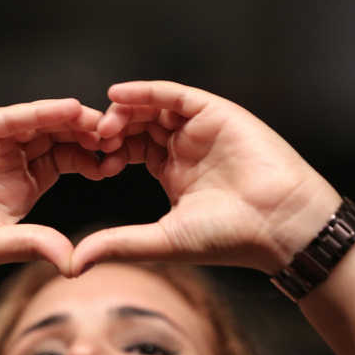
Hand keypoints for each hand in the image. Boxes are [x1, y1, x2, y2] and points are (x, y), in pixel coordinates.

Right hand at [0, 99, 114, 275]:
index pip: (71, 163)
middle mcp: (15, 160)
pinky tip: (67, 110)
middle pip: (63, 138)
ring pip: (43, 123)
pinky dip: (40, 112)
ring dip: (73, 120)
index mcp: (26, 186)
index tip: (119, 165)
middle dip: (91, 135)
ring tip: (100, 120)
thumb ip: (32, 244)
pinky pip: (14, 118)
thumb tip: (73, 263)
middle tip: (119, 136)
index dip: (95, 161)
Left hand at [71, 81, 341, 274]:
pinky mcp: (216, 113)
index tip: (87, 162)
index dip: (109, 152)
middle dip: (112, 129)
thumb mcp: (163, 239)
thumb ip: (120, 243)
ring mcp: (201, 129)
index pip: (132, 149)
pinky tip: (119, 95)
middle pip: (139, 124)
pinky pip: (176, 95)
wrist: (278, 225)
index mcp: (174, 172)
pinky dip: (148, 92)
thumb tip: (77, 262)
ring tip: (103, 122)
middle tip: (91, 139)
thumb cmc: (228, 237)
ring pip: (154, 107)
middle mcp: (186, 147)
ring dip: (125, 111)